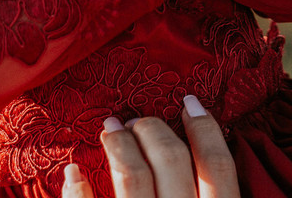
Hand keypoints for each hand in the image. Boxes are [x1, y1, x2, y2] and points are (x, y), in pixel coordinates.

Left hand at [61, 98, 239, 197]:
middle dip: (153, 131)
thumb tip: (204, 146)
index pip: (217, 166)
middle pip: (172, 160)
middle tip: (139, 120)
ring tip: (110, 128)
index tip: (189, 102)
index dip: (205, 129)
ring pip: (133, 177)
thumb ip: (215, 194)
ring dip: (119, 145)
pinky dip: (78, 190)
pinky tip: (73, 173)